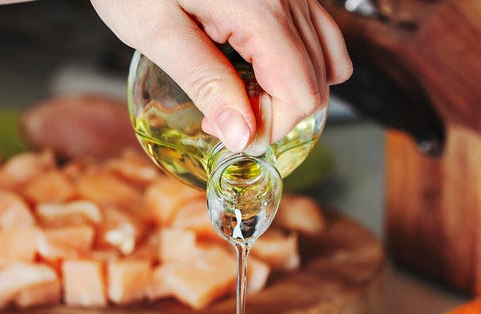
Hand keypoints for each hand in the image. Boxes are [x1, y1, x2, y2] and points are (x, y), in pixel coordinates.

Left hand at [91, 0, 352, 150]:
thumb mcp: (155, 33)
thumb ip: (204, 82)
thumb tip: (242, 135)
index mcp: (260, 12)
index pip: (300, 94)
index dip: (268, 129)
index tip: (225, 133)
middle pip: (315, 82)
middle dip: (274, 115)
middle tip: (221, 115)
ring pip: (325, 61)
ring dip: (287, 93)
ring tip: (237, 93)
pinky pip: (317, 35)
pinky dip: (298, 65)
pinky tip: (259, 69)